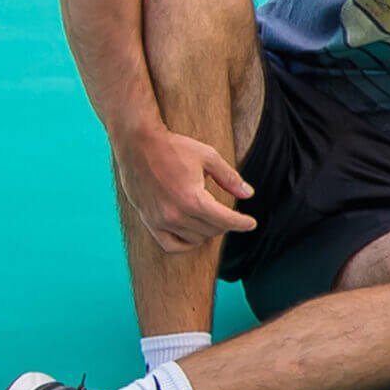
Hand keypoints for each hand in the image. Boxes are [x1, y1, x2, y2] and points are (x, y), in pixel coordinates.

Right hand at [114, 127, 255, 252]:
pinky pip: (170, 245)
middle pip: (212, 230)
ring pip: (194, 239)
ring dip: (207, 231)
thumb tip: (248, 194)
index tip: (251, 223)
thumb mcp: (208, 157)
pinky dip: (185, 244)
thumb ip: (229, 178)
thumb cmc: (174, 148)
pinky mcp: (149, 220)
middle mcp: (176, 214)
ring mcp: (160, 220)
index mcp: (193, 199)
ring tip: (211, 219)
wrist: (137, 144)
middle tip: (228, 214)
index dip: (242, 223)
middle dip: (225, 223)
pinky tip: (193, 236)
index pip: (225, 220)